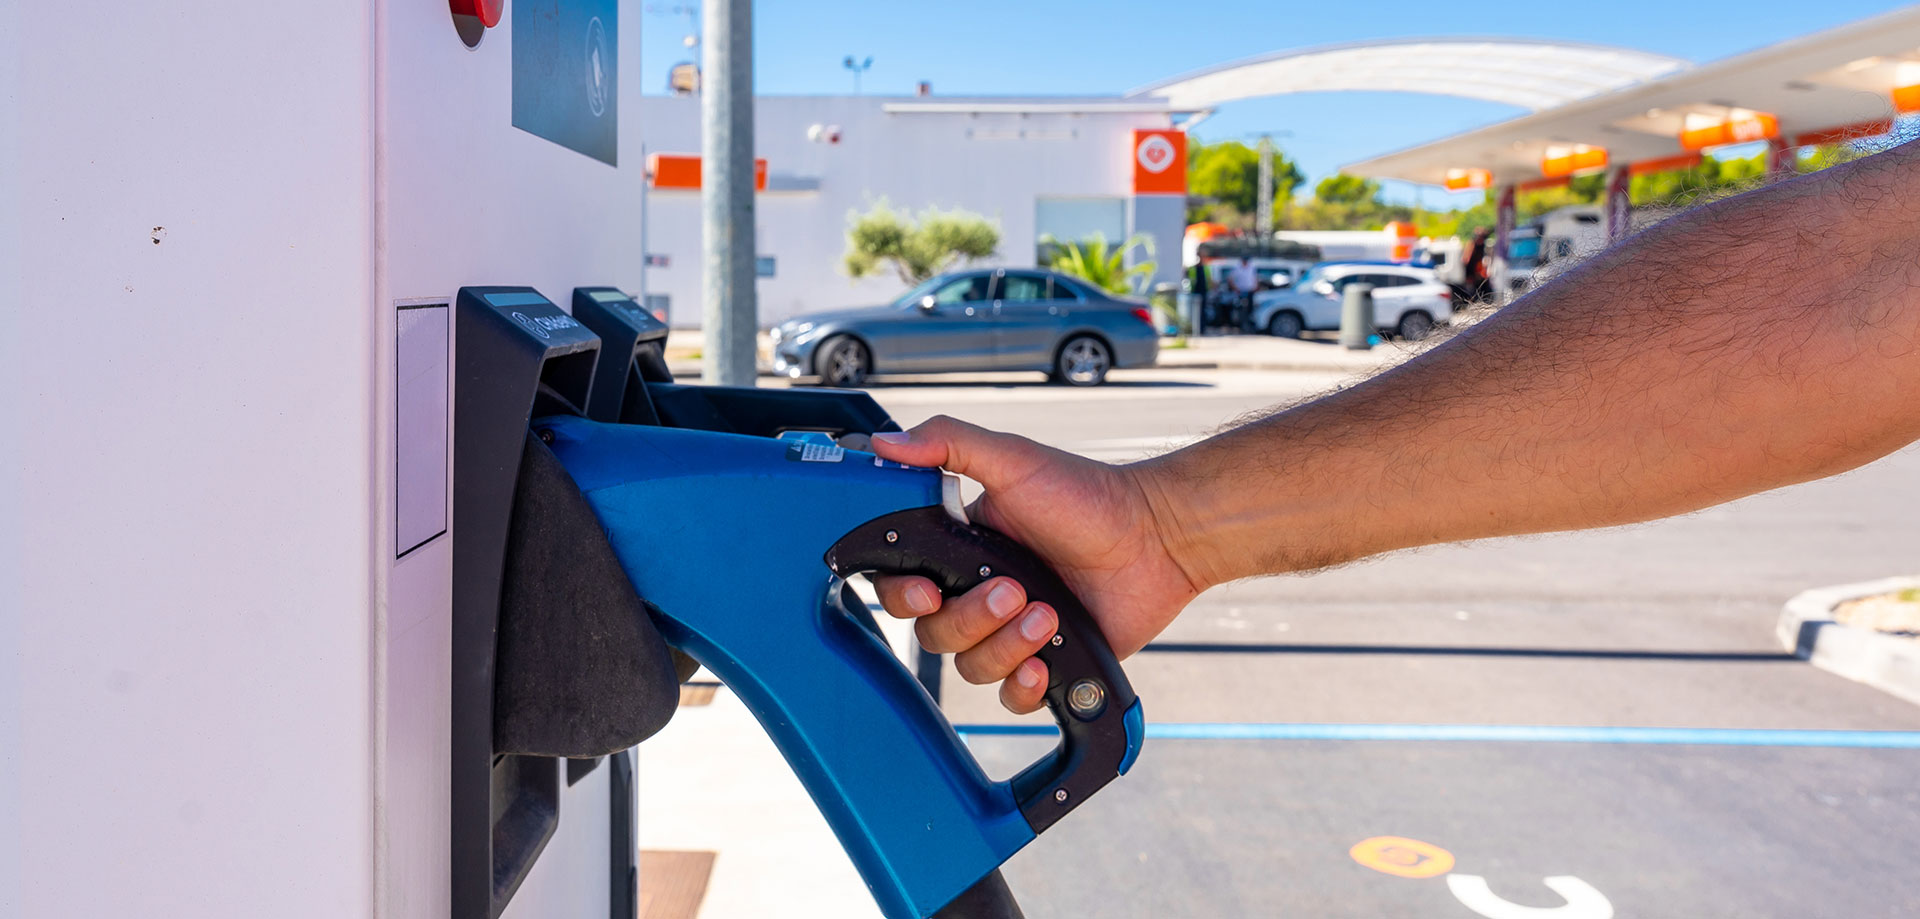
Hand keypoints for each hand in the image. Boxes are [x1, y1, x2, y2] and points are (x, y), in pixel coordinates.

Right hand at [870, 416, 1199, 712]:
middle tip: (1013, 590)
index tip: (928, 591)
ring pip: (971, 667)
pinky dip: (1022, 687)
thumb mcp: (1012, 459)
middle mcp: (978, 593)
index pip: (903, 586)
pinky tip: (1043, 664)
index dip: (904, 596)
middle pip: (935, 634)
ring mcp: (1012, 631)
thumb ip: (947, 444)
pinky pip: (1011, 696)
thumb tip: (885, 442)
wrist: (1155, 538)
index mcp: (960, 550)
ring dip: (1005, 646)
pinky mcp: (1047, 662)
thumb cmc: (1088, 497)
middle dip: (970, 618)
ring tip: (1048, 616)